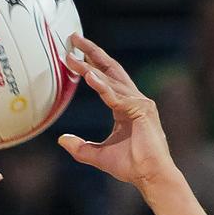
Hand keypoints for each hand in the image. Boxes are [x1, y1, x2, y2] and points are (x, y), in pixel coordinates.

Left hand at [58, 35, 176, 192]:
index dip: (90, 65)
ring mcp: (140, 103)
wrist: (151, 177)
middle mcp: (135, 100)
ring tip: (71, 57)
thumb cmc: (131, 166)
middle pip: (111, 69)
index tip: (73, 54)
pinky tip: (87, 75)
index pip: (107, 79)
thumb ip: (81, 148)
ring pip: (111, 80)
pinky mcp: (141, 110)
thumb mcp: (99, 155)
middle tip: (73, 37)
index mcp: (126, 107)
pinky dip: (102, 86)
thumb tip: (61, 139)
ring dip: (89, 67)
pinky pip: (116, 96)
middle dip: (92, 52)